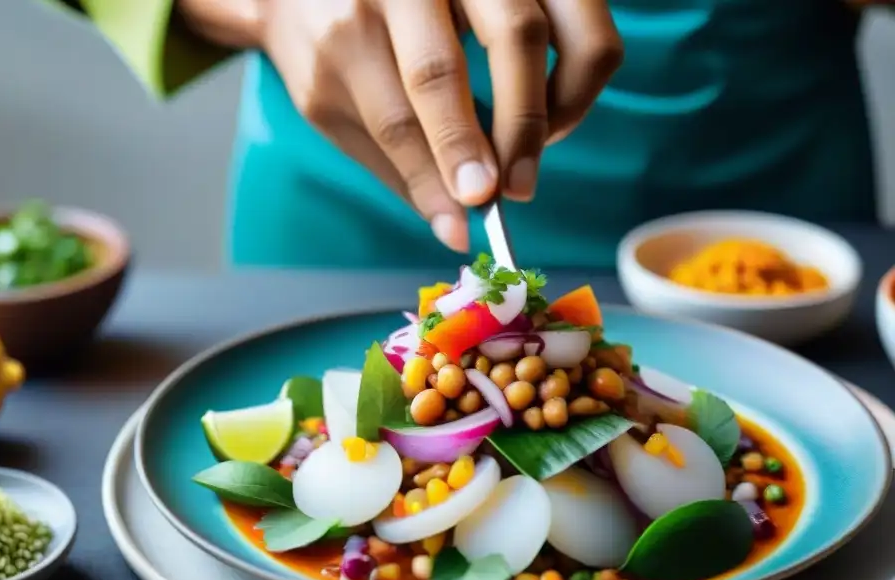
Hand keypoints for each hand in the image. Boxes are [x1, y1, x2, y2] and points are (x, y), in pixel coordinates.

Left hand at [256, 0, 621, 251]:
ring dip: (547, 111)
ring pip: (531, 32)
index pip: (399, 114)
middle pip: (457, 66)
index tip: (466, 217)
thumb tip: (454, 226)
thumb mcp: (334, 102)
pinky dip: (581, 74)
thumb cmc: (329, 39)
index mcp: (351, 26)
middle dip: (501, 138)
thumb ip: (396, 163)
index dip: (440, 169)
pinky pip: (584, 19)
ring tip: (530, 156)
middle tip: (510, 191)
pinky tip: (550, 110)